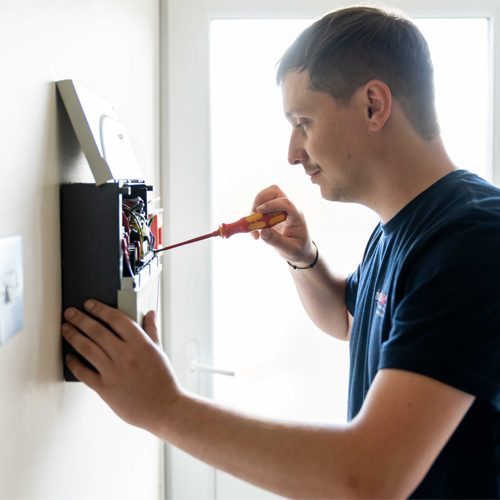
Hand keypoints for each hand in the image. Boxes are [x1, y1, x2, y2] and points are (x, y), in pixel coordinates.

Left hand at [61, 300, 182, 433]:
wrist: (164, 407)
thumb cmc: (163, 379)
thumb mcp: (159, 350)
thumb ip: (151, 330)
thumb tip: (149, 313)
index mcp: (140, 343)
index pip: (116, 319)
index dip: (100, 309)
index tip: (89, 304)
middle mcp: (125, 355)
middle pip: (97, 331)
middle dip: (80, 319)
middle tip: (70, 313)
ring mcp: (114, 372)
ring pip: (87, 349)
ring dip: (73, 336)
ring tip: (65, 329)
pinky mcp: (105, 389)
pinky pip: (84, 373)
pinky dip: (74, 363)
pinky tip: (69, 356)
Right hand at [251, 185, 315, 266]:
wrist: (299, 252)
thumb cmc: (298, 249)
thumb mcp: (290, 249)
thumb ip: (278, 241)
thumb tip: (263, 232)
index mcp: (296, 216)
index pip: (286, 202)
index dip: (272, 204)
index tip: (259, 211)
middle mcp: (287, 209)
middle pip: (274, 191)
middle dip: (260, 199)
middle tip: (254, 214)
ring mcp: (279, 211)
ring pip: (265, 198)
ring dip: (255, 210)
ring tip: (253, 228)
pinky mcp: (271, 215)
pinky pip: (259, 210)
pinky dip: (253, 219)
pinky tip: (255, 233)